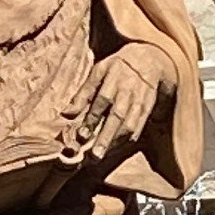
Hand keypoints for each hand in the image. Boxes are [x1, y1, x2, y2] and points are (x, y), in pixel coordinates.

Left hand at [65, 45, 171, 163]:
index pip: (101, 101)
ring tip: (102, 156)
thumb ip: (83, 93)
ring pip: (129, 124)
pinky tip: (116, 148)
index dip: (92, 118)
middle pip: (117, 116)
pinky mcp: (147, 109)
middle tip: (95, 155)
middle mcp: (127, 91)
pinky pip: (138, 127)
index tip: (82, 135)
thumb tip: (66, 113)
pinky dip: (127, 140)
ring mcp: (139, 101)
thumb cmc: (117, 67)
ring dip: (116, 142)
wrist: (149, 59)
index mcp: (113, 79)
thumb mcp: (98, 72)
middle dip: (106, 137)